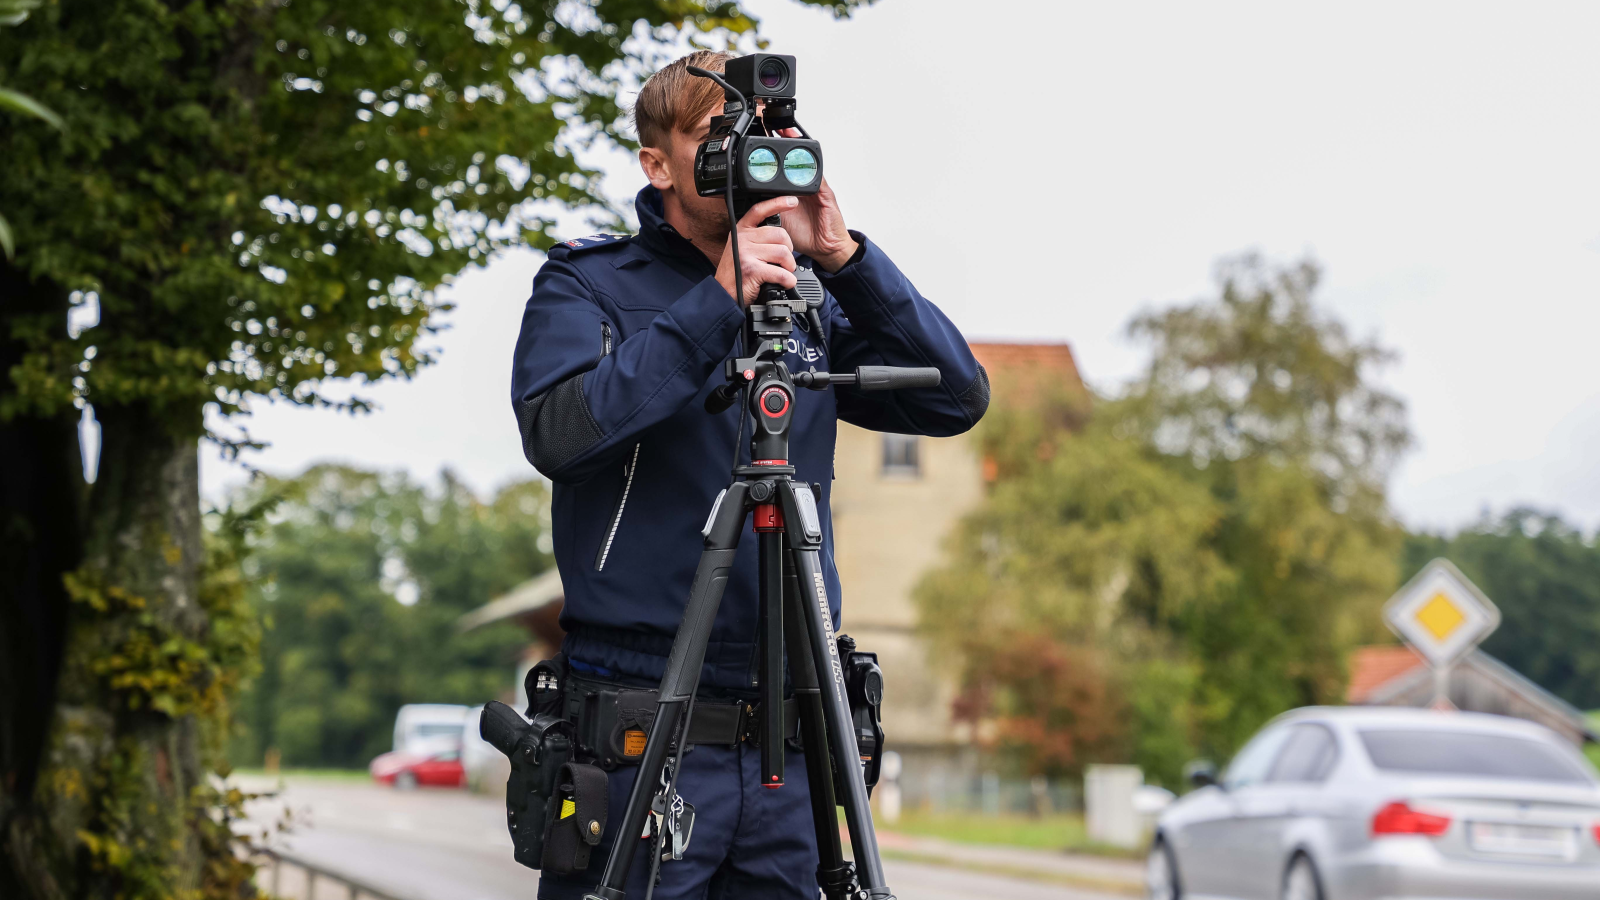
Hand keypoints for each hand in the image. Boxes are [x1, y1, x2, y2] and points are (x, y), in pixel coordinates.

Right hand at [716, 196, 798, 305]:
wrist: (725, 294)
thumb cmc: (736, 273)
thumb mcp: (742, 248)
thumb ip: (757, 238)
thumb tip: (781, 235)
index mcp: (741, 230)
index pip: (760, 210)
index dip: (777, 203)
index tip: (792, 201)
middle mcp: (742, 238)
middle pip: (780, 234)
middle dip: (789, 250)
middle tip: (785, 261)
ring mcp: (746, 253)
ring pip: (783, 252)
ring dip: (789, 266)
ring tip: (784, 272)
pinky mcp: (751, 269)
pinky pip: (781, 272)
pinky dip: (788, 280)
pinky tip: (785, 283)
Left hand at [775, 129, 858, 271]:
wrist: (825, 248)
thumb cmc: (805, 235)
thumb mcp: (778, 219)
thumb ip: (767, 206)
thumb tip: (748, 201)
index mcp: (792, 190)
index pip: (782, 167)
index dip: (774, 154)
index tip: (762, 142)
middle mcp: (804, 185)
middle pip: (795, 159)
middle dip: (786, 143)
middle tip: (775, 129)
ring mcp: (816, 187)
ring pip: (807, 163)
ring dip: (799, 148)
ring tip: (788, 134)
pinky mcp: (826, 194)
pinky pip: (819, 177)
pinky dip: (813, 167)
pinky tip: (806, 158)